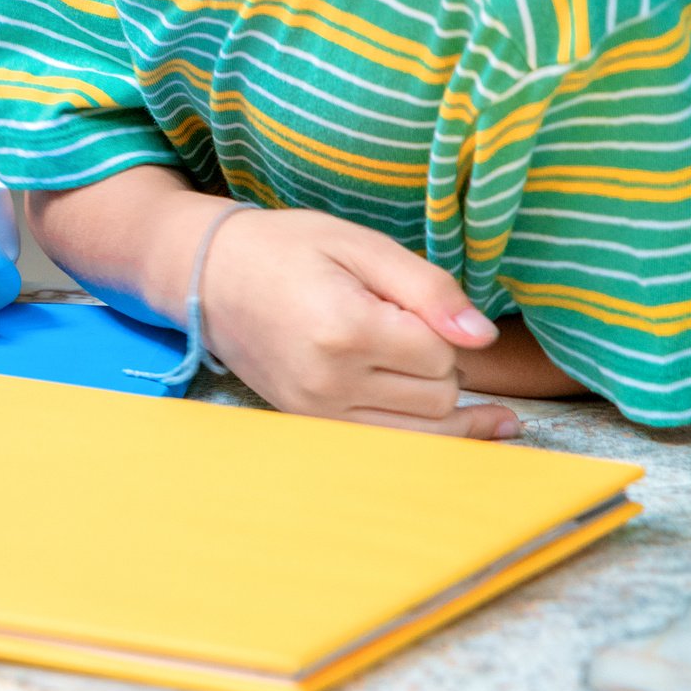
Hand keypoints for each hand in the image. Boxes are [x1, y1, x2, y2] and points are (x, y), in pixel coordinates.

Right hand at [198, 207, 515, 437]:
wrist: (207, 275)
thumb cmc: (285, 249)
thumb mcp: (360, 245)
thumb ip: (428, 288)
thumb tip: (483, 337)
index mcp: (344, 330)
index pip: (441, 353)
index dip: (441, 325)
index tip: (406, 302)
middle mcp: (329, 382)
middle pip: (438, 395)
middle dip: (442, 364)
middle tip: (406, 326)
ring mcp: (316, 410)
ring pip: (424, 431)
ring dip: (440, 402)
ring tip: (462, 388)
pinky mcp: (311, 423)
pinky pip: (390, 444)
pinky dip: (427, 434)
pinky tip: (469, 425)